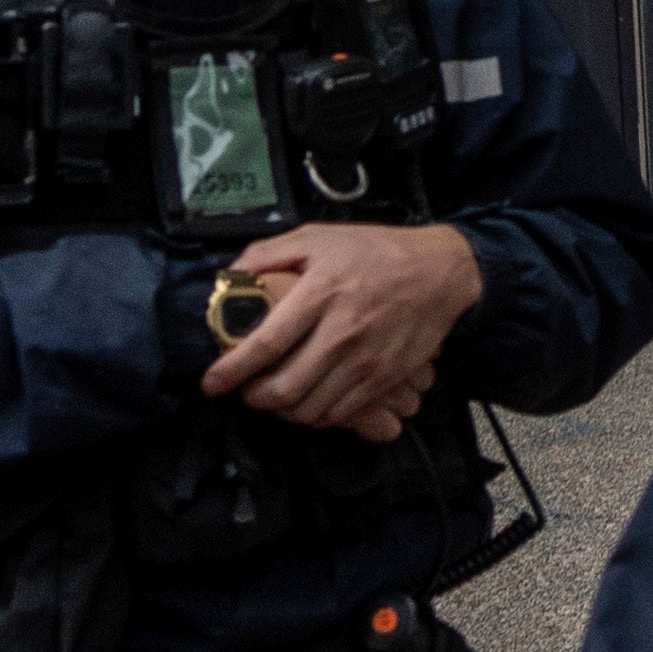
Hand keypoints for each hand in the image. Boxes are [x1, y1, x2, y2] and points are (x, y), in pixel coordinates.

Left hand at [206, 219, 482, 434]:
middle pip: (285, 389)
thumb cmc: (377, 252)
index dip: (232, 369)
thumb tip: (229, 276)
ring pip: (310, 409)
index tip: (211, 383)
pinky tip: (310, 398)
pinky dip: (317, 414)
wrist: (441, 272)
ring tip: (276, 395)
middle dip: (254, 398)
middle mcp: (343, 331)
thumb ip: (268, 253)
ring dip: (284, 410)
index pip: (266, 343)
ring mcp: (366, 360)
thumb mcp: (318, 236)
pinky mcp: (384, 378)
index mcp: (322, 293)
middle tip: (246, 390)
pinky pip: (341, 413)